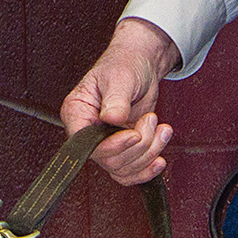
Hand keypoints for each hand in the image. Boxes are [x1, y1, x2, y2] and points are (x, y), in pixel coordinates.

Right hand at [59, 17, 181, 185]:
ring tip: (160, 128)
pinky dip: (148, 168)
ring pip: (124, 169)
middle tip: (151, 119)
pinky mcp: (123, 149)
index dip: (112, 146)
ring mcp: (106, 143)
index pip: (85, 143)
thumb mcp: (120, 77)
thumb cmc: (124, 64)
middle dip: (139, 146)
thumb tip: (111, 118)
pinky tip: (159, 157)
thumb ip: (116, 99)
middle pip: (109, 160)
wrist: (140, 65)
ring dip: (149, 153)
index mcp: (77, 112)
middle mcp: (88, 132)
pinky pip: (132, 172)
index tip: (133, 135)